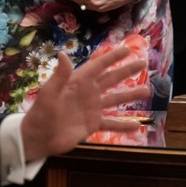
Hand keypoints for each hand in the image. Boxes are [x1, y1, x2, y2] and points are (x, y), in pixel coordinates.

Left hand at [19, 45, 150, 161]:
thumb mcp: (49, 92)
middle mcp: (88, 93)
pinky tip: (137, 125)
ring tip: (147, 90)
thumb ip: (59, 75)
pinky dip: (124, 124)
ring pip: (115, 100)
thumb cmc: (41, 112)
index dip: (112, 57)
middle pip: (111, 79)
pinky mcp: (92, 125)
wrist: (39, 138)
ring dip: (130, 95)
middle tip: (143, 63)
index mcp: (78, 82)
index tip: (127, 49)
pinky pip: (111, 123)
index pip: (99, 66)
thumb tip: (63, 53)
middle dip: (126, 71)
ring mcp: (91, 109)